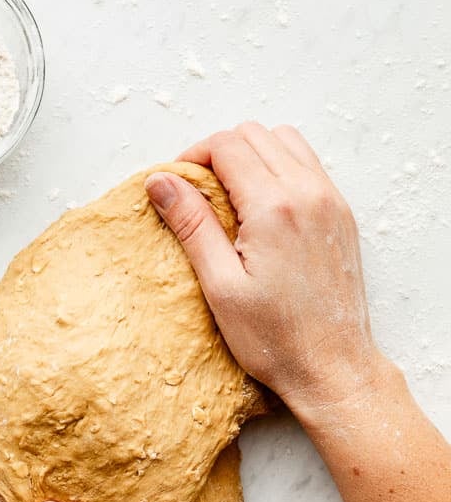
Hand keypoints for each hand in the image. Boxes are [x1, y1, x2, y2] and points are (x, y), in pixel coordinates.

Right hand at [145, 122, 387, 421]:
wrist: (332, 367)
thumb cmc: (273, 338)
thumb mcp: (219, 284)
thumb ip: (191, 224)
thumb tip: (161, 181)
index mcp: (275, 208)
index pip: (227, 146)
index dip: (192, 158)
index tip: (174, 187)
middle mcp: (308, 193)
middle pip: (255, 135)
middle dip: (217, 153)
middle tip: (195, 192)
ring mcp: (330, 201)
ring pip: (284, 142)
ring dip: (249, 155)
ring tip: (227, 198)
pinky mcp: (340, 214)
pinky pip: (306, 165)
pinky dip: (277, 169)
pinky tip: (258, 208)